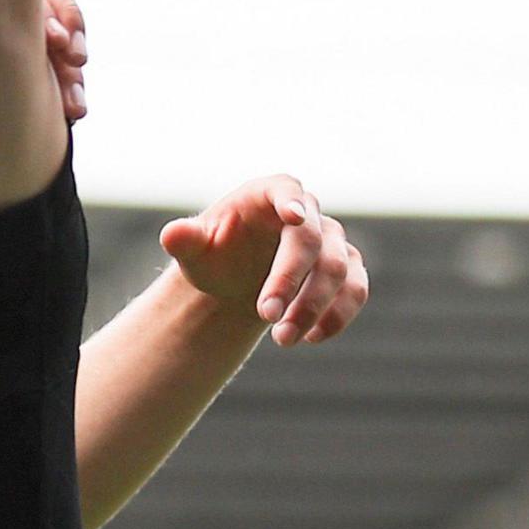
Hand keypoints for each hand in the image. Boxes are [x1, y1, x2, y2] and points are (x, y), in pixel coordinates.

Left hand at [160, 177, 367, 346]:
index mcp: (268, 193)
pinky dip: (338, 315)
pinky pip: (356, 290)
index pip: (286, 189)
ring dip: (314, 307)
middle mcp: (307, 211)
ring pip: (339, 269)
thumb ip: (184, 240)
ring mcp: (332, 239)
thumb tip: (172, 234)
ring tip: (283, 339)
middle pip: (311, 241)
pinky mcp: (348, 268)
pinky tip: (310, 337)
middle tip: (265, 316)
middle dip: (289, 280)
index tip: (294, 217)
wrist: (235, 279)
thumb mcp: (193, 250)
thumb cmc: (214, 255)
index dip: (292, 202)